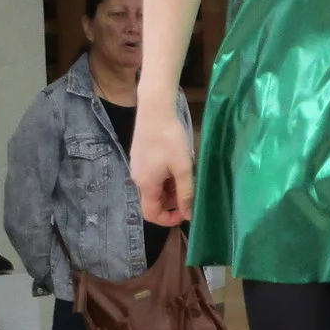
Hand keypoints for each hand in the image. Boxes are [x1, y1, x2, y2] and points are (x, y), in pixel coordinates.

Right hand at [129, 99, 194, 224]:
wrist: (155, 110)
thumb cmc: (170, 139)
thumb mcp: (183, 168)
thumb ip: (186, 193)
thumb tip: (189, 215)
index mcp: (146, 185)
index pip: (151, 214)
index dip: (168, 219)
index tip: (186, 212)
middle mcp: (138, 178)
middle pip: (154, 200)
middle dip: (173, 200)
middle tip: (191, 188)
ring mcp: (138, 166)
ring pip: (155, 187)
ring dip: (171, 187)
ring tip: (187, 172)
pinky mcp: (140, 156)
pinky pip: (153, 174)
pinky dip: (166, 176)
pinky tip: (179, 161)